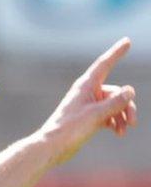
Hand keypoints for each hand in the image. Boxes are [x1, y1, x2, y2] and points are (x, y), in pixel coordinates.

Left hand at [37, 37, 136, 164]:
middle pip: (116, 92)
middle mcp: (87, 92)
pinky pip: (109, 114)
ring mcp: (89, 104)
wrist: (54, 145)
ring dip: (122, 116)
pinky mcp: (89, 116)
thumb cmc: (71, 128)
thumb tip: (130, 90)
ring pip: (114, 104)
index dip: (116, 52)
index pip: (104, 64)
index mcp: (85, 85)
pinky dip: (115, 122)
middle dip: (127, 106)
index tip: (127, 40)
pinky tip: (118, 133)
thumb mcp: (96, 114)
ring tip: (123, 131)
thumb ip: (115, 102)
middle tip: (133, 123)